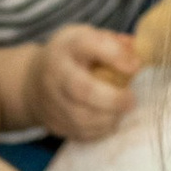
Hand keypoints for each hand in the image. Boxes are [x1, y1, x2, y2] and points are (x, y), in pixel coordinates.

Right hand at [28, 24, 140, 139]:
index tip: (135, 66)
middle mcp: (54, 73)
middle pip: (82, 89)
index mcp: (66, 47)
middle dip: (112, 98)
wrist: (32, 82)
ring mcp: (51, 101)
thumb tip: (138, 54)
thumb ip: (113, 43)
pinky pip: (79, 133)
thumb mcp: (87, 38)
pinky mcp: (53, 123)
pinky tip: (109, 122)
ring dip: (107, 118)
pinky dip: (99, 131)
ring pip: (80, 117)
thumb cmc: (71, 57)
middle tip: (131, 100)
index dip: (114, 56)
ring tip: (121, 113)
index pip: (87, 45)